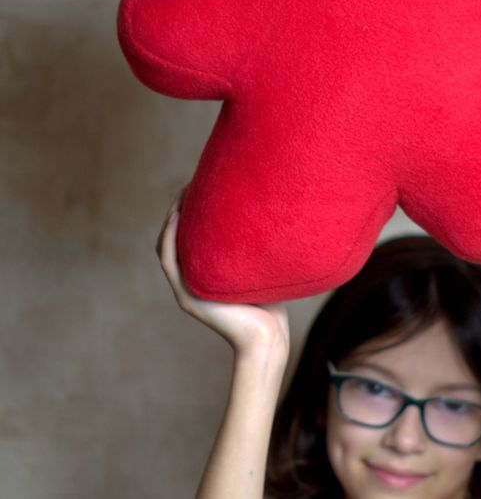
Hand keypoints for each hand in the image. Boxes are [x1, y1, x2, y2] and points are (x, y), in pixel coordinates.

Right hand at [156, 186, 289, 361]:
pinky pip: (170, 262)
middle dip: (180, 208)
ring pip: (167, 247)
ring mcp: (187, 289)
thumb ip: (254, 248)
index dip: (191, 211)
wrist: (267, 338)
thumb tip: (273, 214)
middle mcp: (192, 279)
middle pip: (175, 237)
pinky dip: (170, 239)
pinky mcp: (187, 297)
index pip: (189, 236)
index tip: (201, 185)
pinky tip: (177, 217)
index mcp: (205, 273)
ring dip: (171, 218)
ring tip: (183, 194)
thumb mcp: (259, 267)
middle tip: (192, 183)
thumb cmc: (271, 303)